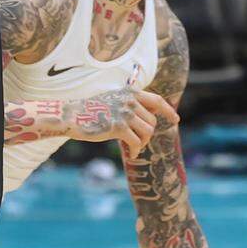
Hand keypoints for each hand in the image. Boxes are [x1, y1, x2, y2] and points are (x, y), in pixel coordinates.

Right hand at [5, 90, 177, 154]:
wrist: (70, 116)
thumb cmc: (88, 111)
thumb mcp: (111, 101)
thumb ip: (127, 106)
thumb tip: (143, 121)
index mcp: (130, 92)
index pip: (156, 100)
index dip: (168, 110)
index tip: (176, 119)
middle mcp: (130, 101)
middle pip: (151, 121)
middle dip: (147, 134)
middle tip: (137, 143)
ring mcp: (125, 113)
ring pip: (147, 132)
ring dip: (143, 143)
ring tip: (134, 147)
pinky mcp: (118, 127)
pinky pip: (136, 142)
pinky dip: (136, 150)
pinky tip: (132, 155)